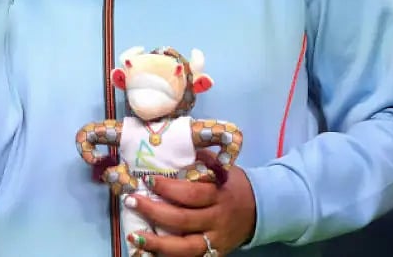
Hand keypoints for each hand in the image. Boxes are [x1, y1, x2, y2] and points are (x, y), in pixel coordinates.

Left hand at [126, 167, 256, 255]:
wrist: (261, 210)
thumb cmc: (233, 184)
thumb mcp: (223, 168)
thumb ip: (200, 160)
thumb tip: (171, 146)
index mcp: (220, 195)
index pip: (192, 193)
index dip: (168, 188)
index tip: (147, 179)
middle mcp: (218, 220)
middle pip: (184, 220)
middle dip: (154, 211)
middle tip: (131, 201)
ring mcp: (216, 240)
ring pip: (186, 247)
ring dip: (158, 243)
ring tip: (135, 235)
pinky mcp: (215, 253)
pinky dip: (169, 255)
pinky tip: (149, 251)